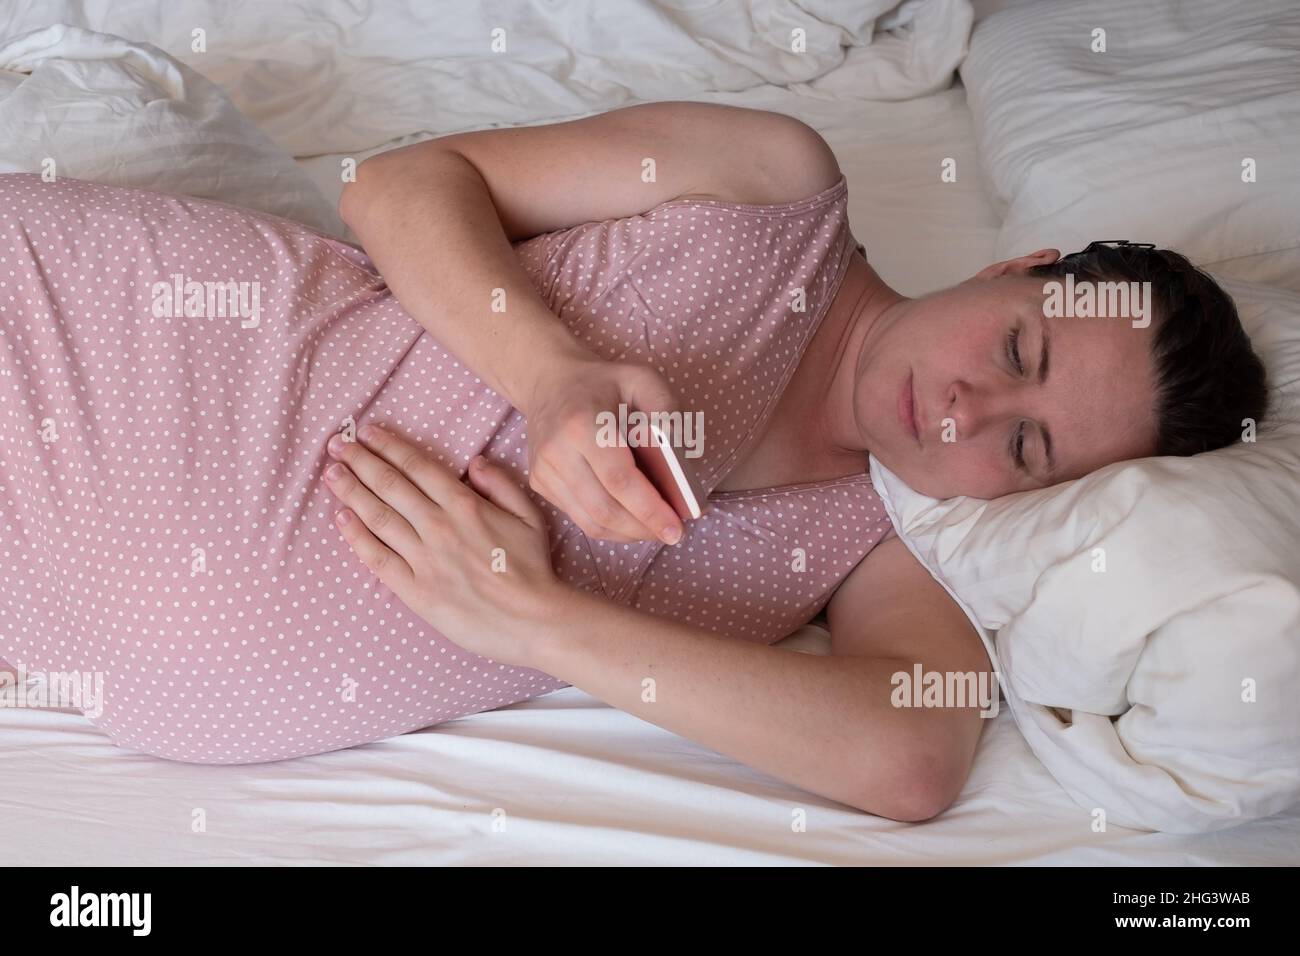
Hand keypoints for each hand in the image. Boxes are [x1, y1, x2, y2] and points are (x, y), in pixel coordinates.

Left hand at [323, 423, 566, 668]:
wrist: (532, 621)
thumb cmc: (533, 569)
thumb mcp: (529, 516)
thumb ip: (501, 484)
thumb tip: (474, 461)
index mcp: (465, 505)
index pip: (417, 466)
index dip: (389, 446)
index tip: (367, 432)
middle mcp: (438, 526)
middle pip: (390, 485)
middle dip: (359, 460)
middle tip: (336, 444)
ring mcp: (423, 558)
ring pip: (378, 516)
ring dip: (351, 491)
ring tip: (331, 473)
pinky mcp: (414, 590)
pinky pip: (377, 558)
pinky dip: (356, 536)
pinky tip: (341, 518)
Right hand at [521, 355, 684, 544]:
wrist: (550, 381)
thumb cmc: (603, 383)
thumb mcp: (642, 379)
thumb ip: (666, 411)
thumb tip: (680, 460)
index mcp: (582, 424)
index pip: (618, 479)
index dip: (649, 510)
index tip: (677, 529)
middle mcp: (557, 452)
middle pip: (605, 509)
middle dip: (643, 528)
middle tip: (674, 533)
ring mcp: (544, 471)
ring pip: (591, 521)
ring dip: (629, 533)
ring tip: (656, 528)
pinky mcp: (541, 484)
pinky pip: (580, 517)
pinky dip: (611, 527)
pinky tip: (632, 519)